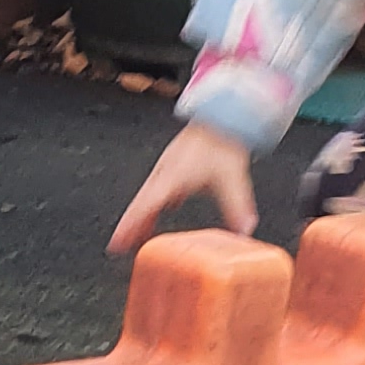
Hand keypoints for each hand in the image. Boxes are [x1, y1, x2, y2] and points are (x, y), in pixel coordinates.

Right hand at [108, 125, 258, 257]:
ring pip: (147, 198)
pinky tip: (162, 212)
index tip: (118, 241)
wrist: (221, 118)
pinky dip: (154, 205)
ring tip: (137, 236)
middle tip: (119, 246)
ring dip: (141, 217)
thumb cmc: (221, 143)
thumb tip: (245, 229)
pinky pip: (157, 190)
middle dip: (130, 225)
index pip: (146, 205)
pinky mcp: (172, 167)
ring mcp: (166, 169)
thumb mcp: (232, 178)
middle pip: (141, 204)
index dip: (131, 225)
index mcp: (174, 177)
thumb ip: (238, 206)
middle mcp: (165, 174)